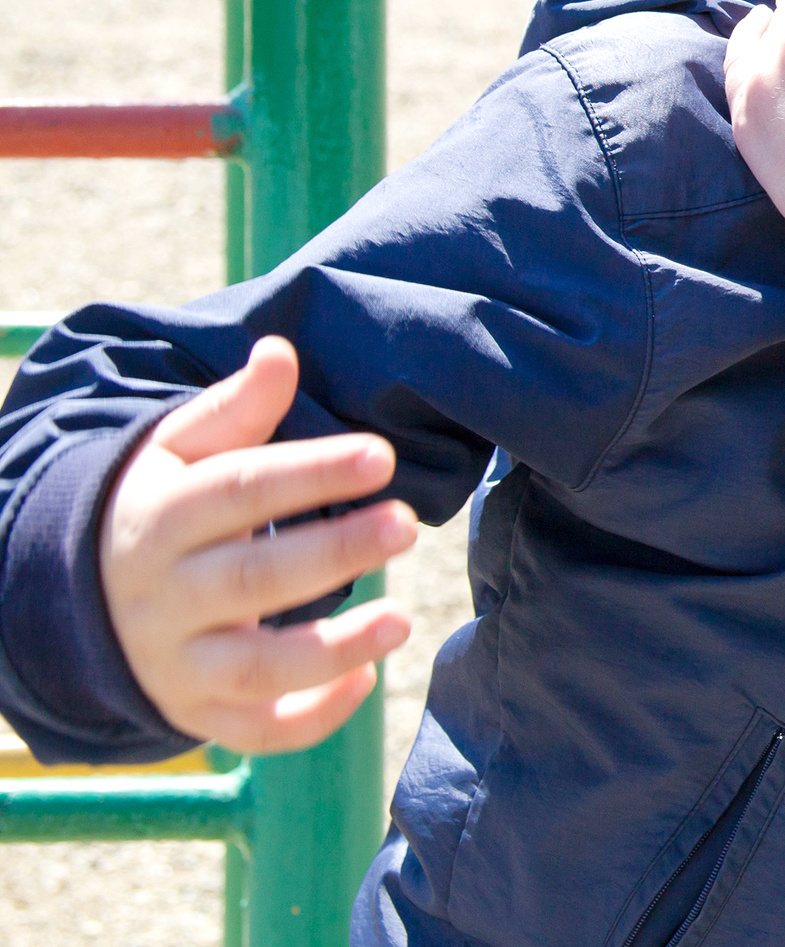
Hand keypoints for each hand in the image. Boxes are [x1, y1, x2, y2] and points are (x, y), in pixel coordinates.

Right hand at [99, 337, 417, 752]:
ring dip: (332, 649)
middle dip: (335, 554)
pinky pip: (253, 729)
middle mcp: (165, 596)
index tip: (380, 455)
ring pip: (255, 667)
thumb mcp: (179, 450)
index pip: (239, 492)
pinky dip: (309, 717)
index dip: (310, 472)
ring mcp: (177, 662)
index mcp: (163, 517)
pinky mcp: (195, 712)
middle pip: (253, 580)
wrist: (81, 594)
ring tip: (402, 621)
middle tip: (406, 523)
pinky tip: (365, 681)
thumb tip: (280, 352)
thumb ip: (236, 408)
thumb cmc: (164, 505)